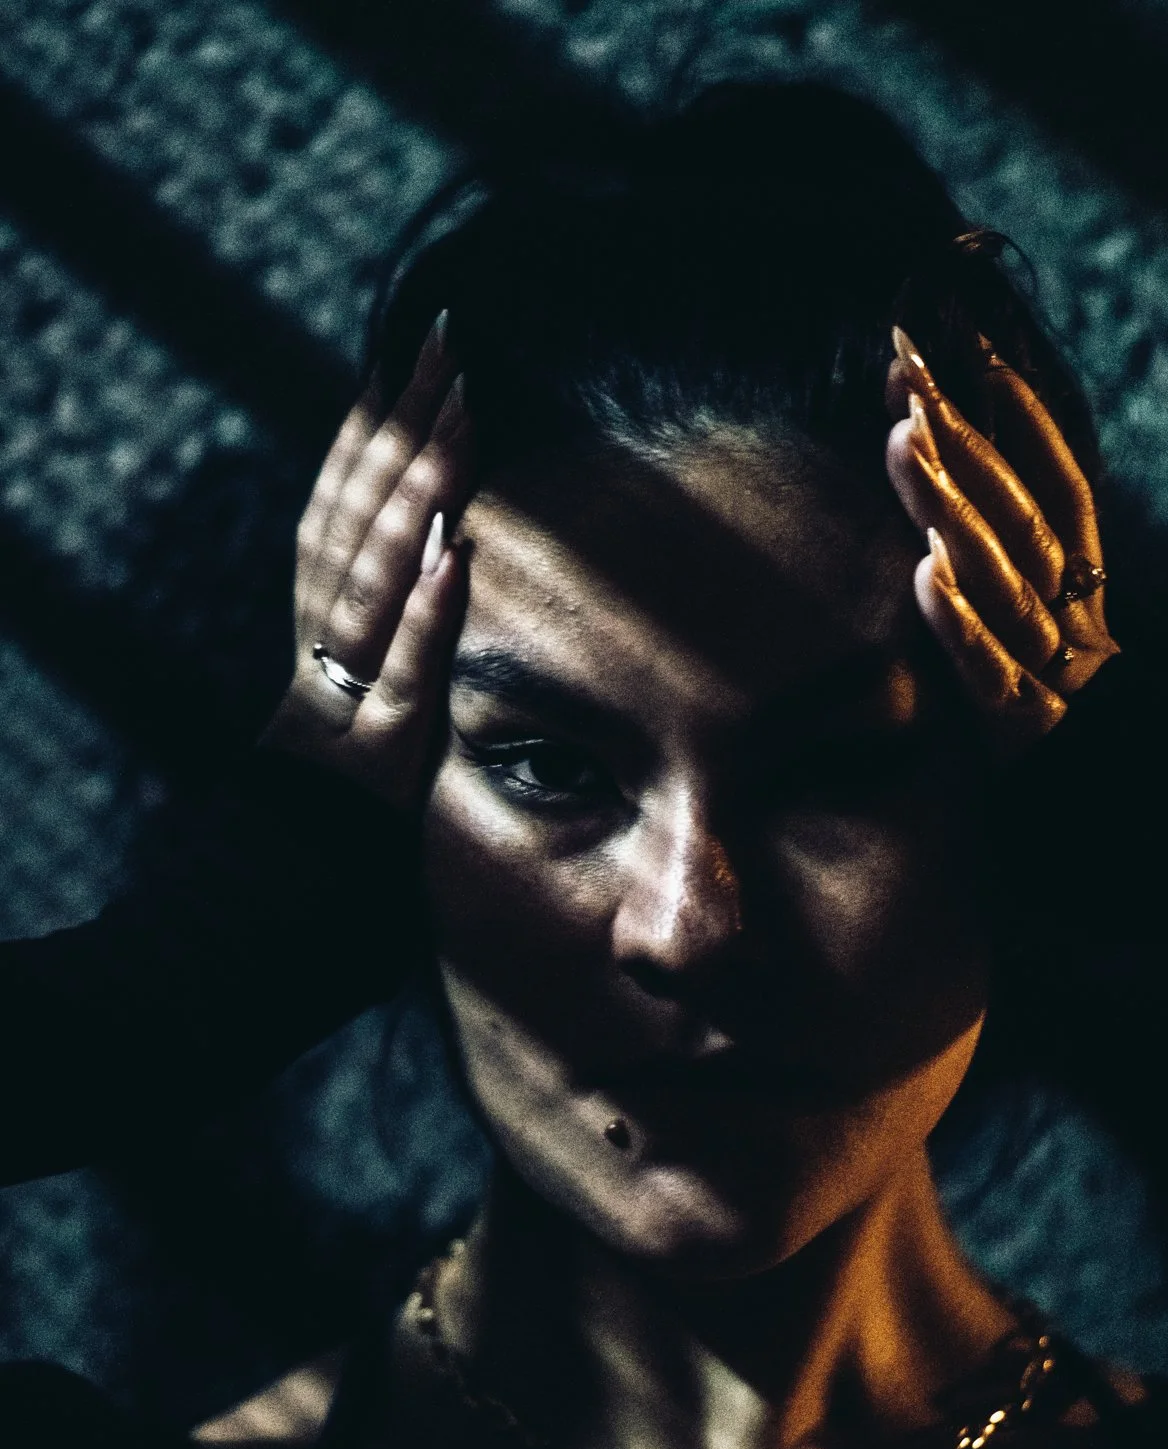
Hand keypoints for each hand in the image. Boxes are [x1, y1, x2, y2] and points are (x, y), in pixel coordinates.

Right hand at [261, 313, 472, 806]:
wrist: (264, 937)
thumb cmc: (332, 852)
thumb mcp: (358, 742)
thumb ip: (380, 673)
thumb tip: (434, 587)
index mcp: (309, 655)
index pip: (331, 525)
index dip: (361, 442)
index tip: (399, 361)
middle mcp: (312, 669)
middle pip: (348, 532)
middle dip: (398, 435)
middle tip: (448, 346)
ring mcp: (334, 718)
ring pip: (366, 592)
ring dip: (413, 501)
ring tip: (459, 419)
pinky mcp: (366, 776)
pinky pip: (396, 687)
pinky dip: (420, 621)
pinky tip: (454, 558)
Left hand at [885, 328, 1118, 752]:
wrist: (1107, 809)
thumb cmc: (1061, 719)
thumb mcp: (1049, 639)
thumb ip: (1020, 569)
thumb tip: (961, 490)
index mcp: (1084, 587)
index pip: (1060, 485)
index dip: (1027, 420)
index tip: (977, 353)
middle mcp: (1071, 616)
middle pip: (1019, 514)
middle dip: (965, 439)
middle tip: (908, 371)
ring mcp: (1049, 671)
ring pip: (1002, 576)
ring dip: (950, 504)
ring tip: (904, 438)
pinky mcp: (1022, 731)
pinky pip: (989, 670)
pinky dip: (960, 623)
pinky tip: (925, 575)